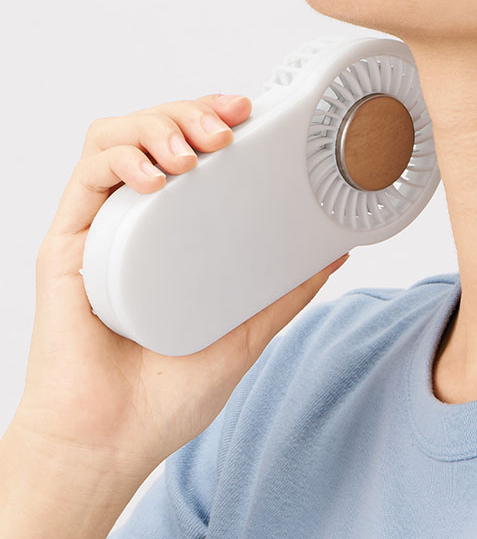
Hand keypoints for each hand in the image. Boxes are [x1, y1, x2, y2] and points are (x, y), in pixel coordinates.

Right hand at [1, 94, 348, 537]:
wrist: (112, 441)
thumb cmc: (166, 395)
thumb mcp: (244, 333)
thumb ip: (284, 293)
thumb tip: (331, 255)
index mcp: (172, 239)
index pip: (188, 156)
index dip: (211, 121)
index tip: (248, 113)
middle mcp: (134, 225)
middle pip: (152, 135)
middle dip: (189, 112)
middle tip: (226, 127)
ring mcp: (100, 231)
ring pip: (115, 140)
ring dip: (155, 126)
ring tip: (192, 151)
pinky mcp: (67, 245)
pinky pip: (85, 179)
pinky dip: (121, 161)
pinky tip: (156, 179)